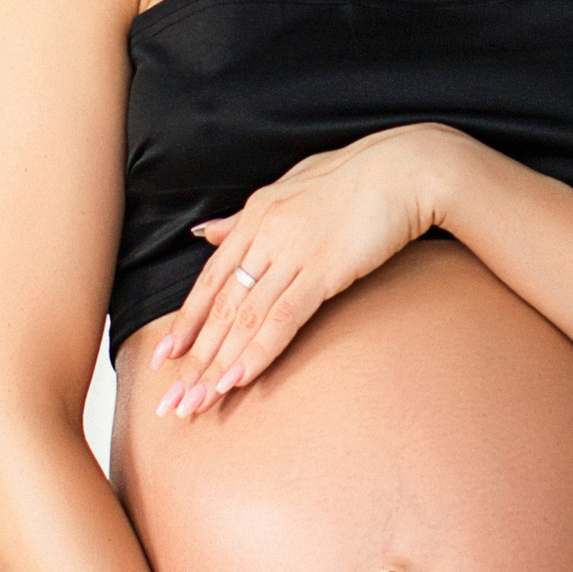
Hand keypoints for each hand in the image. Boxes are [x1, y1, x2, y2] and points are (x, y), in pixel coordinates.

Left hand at [151, 126, 455, 415]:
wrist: (408, 168)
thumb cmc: (357, 176)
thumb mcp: (291, 186)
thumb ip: (246, 217)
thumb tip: (207, 234)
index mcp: (255, 215)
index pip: (211, 279)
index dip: (186, 321)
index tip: (164, 357)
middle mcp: (265, 234)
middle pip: (221, 307)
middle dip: (194, 358)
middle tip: (173, 400)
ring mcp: (293, 252)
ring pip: (245, 317)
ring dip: (218, 365)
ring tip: (197, 403)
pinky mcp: (325, 269)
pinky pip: (283, 317)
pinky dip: (259, 350)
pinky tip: (239, 378)